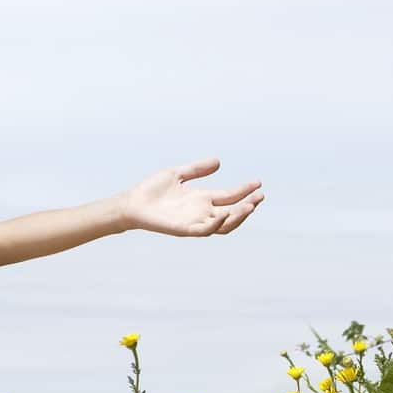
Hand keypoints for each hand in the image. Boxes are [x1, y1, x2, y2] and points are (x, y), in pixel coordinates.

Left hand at [117, 158, 263, 235]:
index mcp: (202, 199)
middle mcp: (201, 212)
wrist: (132, 203)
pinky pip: (204, 230)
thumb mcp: (177, 174)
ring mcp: (194, 222)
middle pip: (232, 212)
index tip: (258, 182)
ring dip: (238, 217)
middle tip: (260, 196)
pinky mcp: (184, 229)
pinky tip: (224, 214)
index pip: (230, 197)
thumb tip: (219, 161)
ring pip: (224, 225)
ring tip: (249, 206)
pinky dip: (216, 224)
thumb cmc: (151, 190)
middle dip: (248, 205)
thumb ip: (197, 169)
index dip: (245, 190)